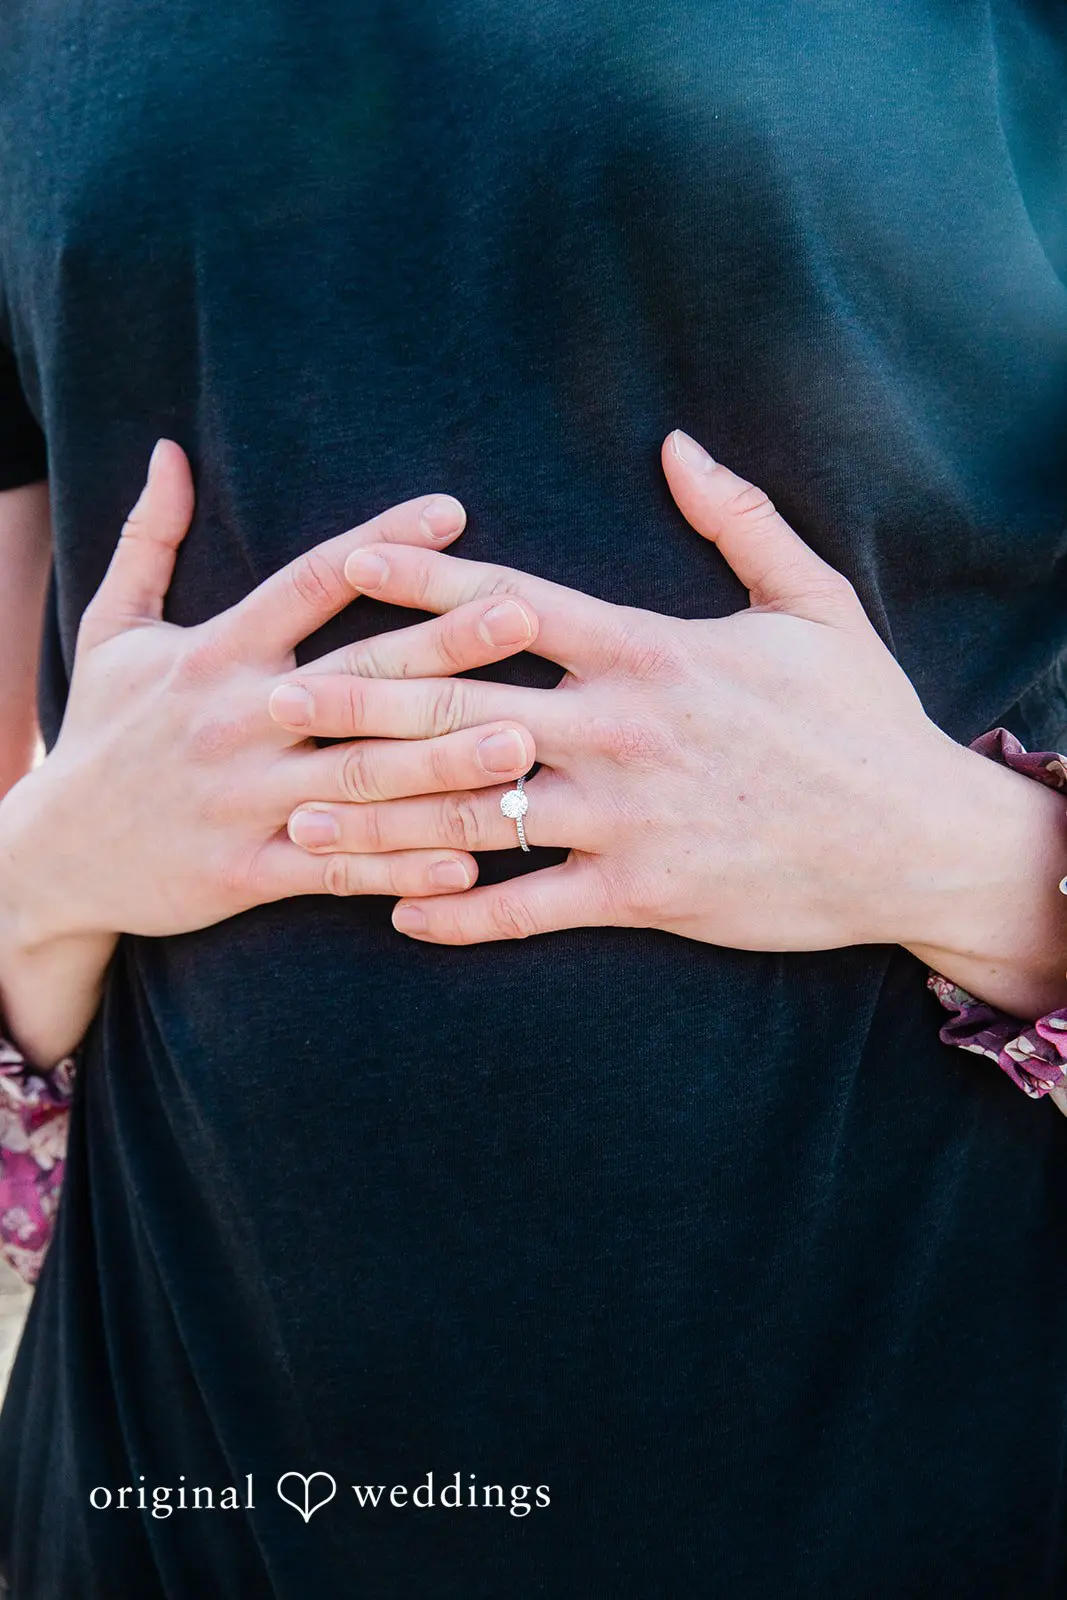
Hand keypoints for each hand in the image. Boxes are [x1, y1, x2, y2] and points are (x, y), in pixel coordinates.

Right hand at [0, 440, 540, 948]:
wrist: (51, 854)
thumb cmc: (101, 733)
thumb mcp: (110, 630)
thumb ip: (148, 540)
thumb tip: (169, 450)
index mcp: (217, 652)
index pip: (312, 581)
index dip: (383, 541)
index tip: (454, 509)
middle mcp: (238, 718)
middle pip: (358, 673)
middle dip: (444, 643)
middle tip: (525, 615)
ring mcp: (245, 799)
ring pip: (360, 777)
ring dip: (445, 762)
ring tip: (524, 745)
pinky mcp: (245, 871)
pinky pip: (336, 869)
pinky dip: (400, 867)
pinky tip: (469, 860)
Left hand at [272, 429, 970, 949]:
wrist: (916, 838)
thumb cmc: (863, 718)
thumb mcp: (812, 602)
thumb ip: (739, 519)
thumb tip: (679, 444)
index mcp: (649, 650)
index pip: (512, 600)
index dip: (419, 578)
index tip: (342, 562)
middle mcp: (622, 728)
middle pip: (462, 710)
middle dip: (359, 705)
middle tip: (272, 704)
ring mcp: (627, 816)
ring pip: (475, 817)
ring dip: (379, 819)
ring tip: (298, 821)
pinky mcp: (644, 892)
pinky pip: (530, 909)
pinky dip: (461, 916)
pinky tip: (398, 918)